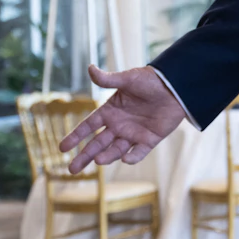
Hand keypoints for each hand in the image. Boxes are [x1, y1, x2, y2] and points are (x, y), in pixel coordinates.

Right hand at [60, 64, 186, 173]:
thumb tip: (90, 68)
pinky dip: (132, 157)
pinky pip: (138, 152)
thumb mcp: (128, 79)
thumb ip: (108, 79)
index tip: (62, 148)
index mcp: (110, 111)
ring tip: (98, 161)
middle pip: (97, 144)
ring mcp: (133, 133)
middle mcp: (119, 125)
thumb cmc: (151, 80)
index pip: (88, 126)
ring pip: (115, 150)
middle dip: (85, 156)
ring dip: (107, 156)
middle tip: (72, 170)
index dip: (75, 136)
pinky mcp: (149, 139)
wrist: (176, 86)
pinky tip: (125, 159)